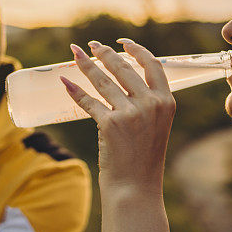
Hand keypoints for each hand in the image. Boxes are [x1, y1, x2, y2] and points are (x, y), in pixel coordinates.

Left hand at [61, 39, 174, 195]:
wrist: (136, 188)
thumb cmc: (143, 159)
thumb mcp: (156, 126)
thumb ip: (147, 103)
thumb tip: (124, 80)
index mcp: (166, 102)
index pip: (152, 64)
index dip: (136, 49)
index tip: (123, 42)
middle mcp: (150, 104)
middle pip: (123, 68)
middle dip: (105, 53)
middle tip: (92, 45)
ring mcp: (130, 113)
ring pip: (103, 80)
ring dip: (86, 65)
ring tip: (75, 54)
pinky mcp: (110, 124)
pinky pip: (88, 101)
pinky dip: (74, 90)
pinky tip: (64, 82)